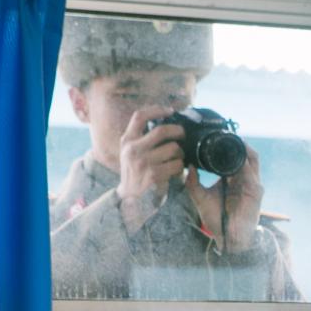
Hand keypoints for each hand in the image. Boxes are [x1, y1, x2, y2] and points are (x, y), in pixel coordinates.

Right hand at [114, 106, 186, 233]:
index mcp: (127, 141)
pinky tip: (177, 172)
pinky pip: (177, 165)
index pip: (140, 116)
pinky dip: (181, 168)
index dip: (156, 110)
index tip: (170, 111)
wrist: (130, 201)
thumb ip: (143, 140)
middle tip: (183, 136)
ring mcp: (143, 162)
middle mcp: (132, 149)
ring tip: (179, 159)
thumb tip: (166, 125)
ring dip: (181, 153)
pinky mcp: (154, 175)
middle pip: (162, 130)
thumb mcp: (132, 154)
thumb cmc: (136, 175)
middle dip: (178, 132)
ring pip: (173, 148)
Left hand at [185, 142, 262, 251]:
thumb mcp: (200, 197)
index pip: (232, 157)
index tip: (213, 135)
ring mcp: (252, 183)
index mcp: (231, 179)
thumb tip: (187, 166)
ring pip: (252, 157)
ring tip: (232, 136)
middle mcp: (243, 179)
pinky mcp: (256, 189)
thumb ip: (192, 182)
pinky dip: (247, 158)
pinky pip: (253, 169)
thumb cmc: (217, 219)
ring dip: (243, 146)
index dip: (226, 145)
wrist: (228, 237)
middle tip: (223, 130)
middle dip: (236, 141)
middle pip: (244, 153)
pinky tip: (238, 151)